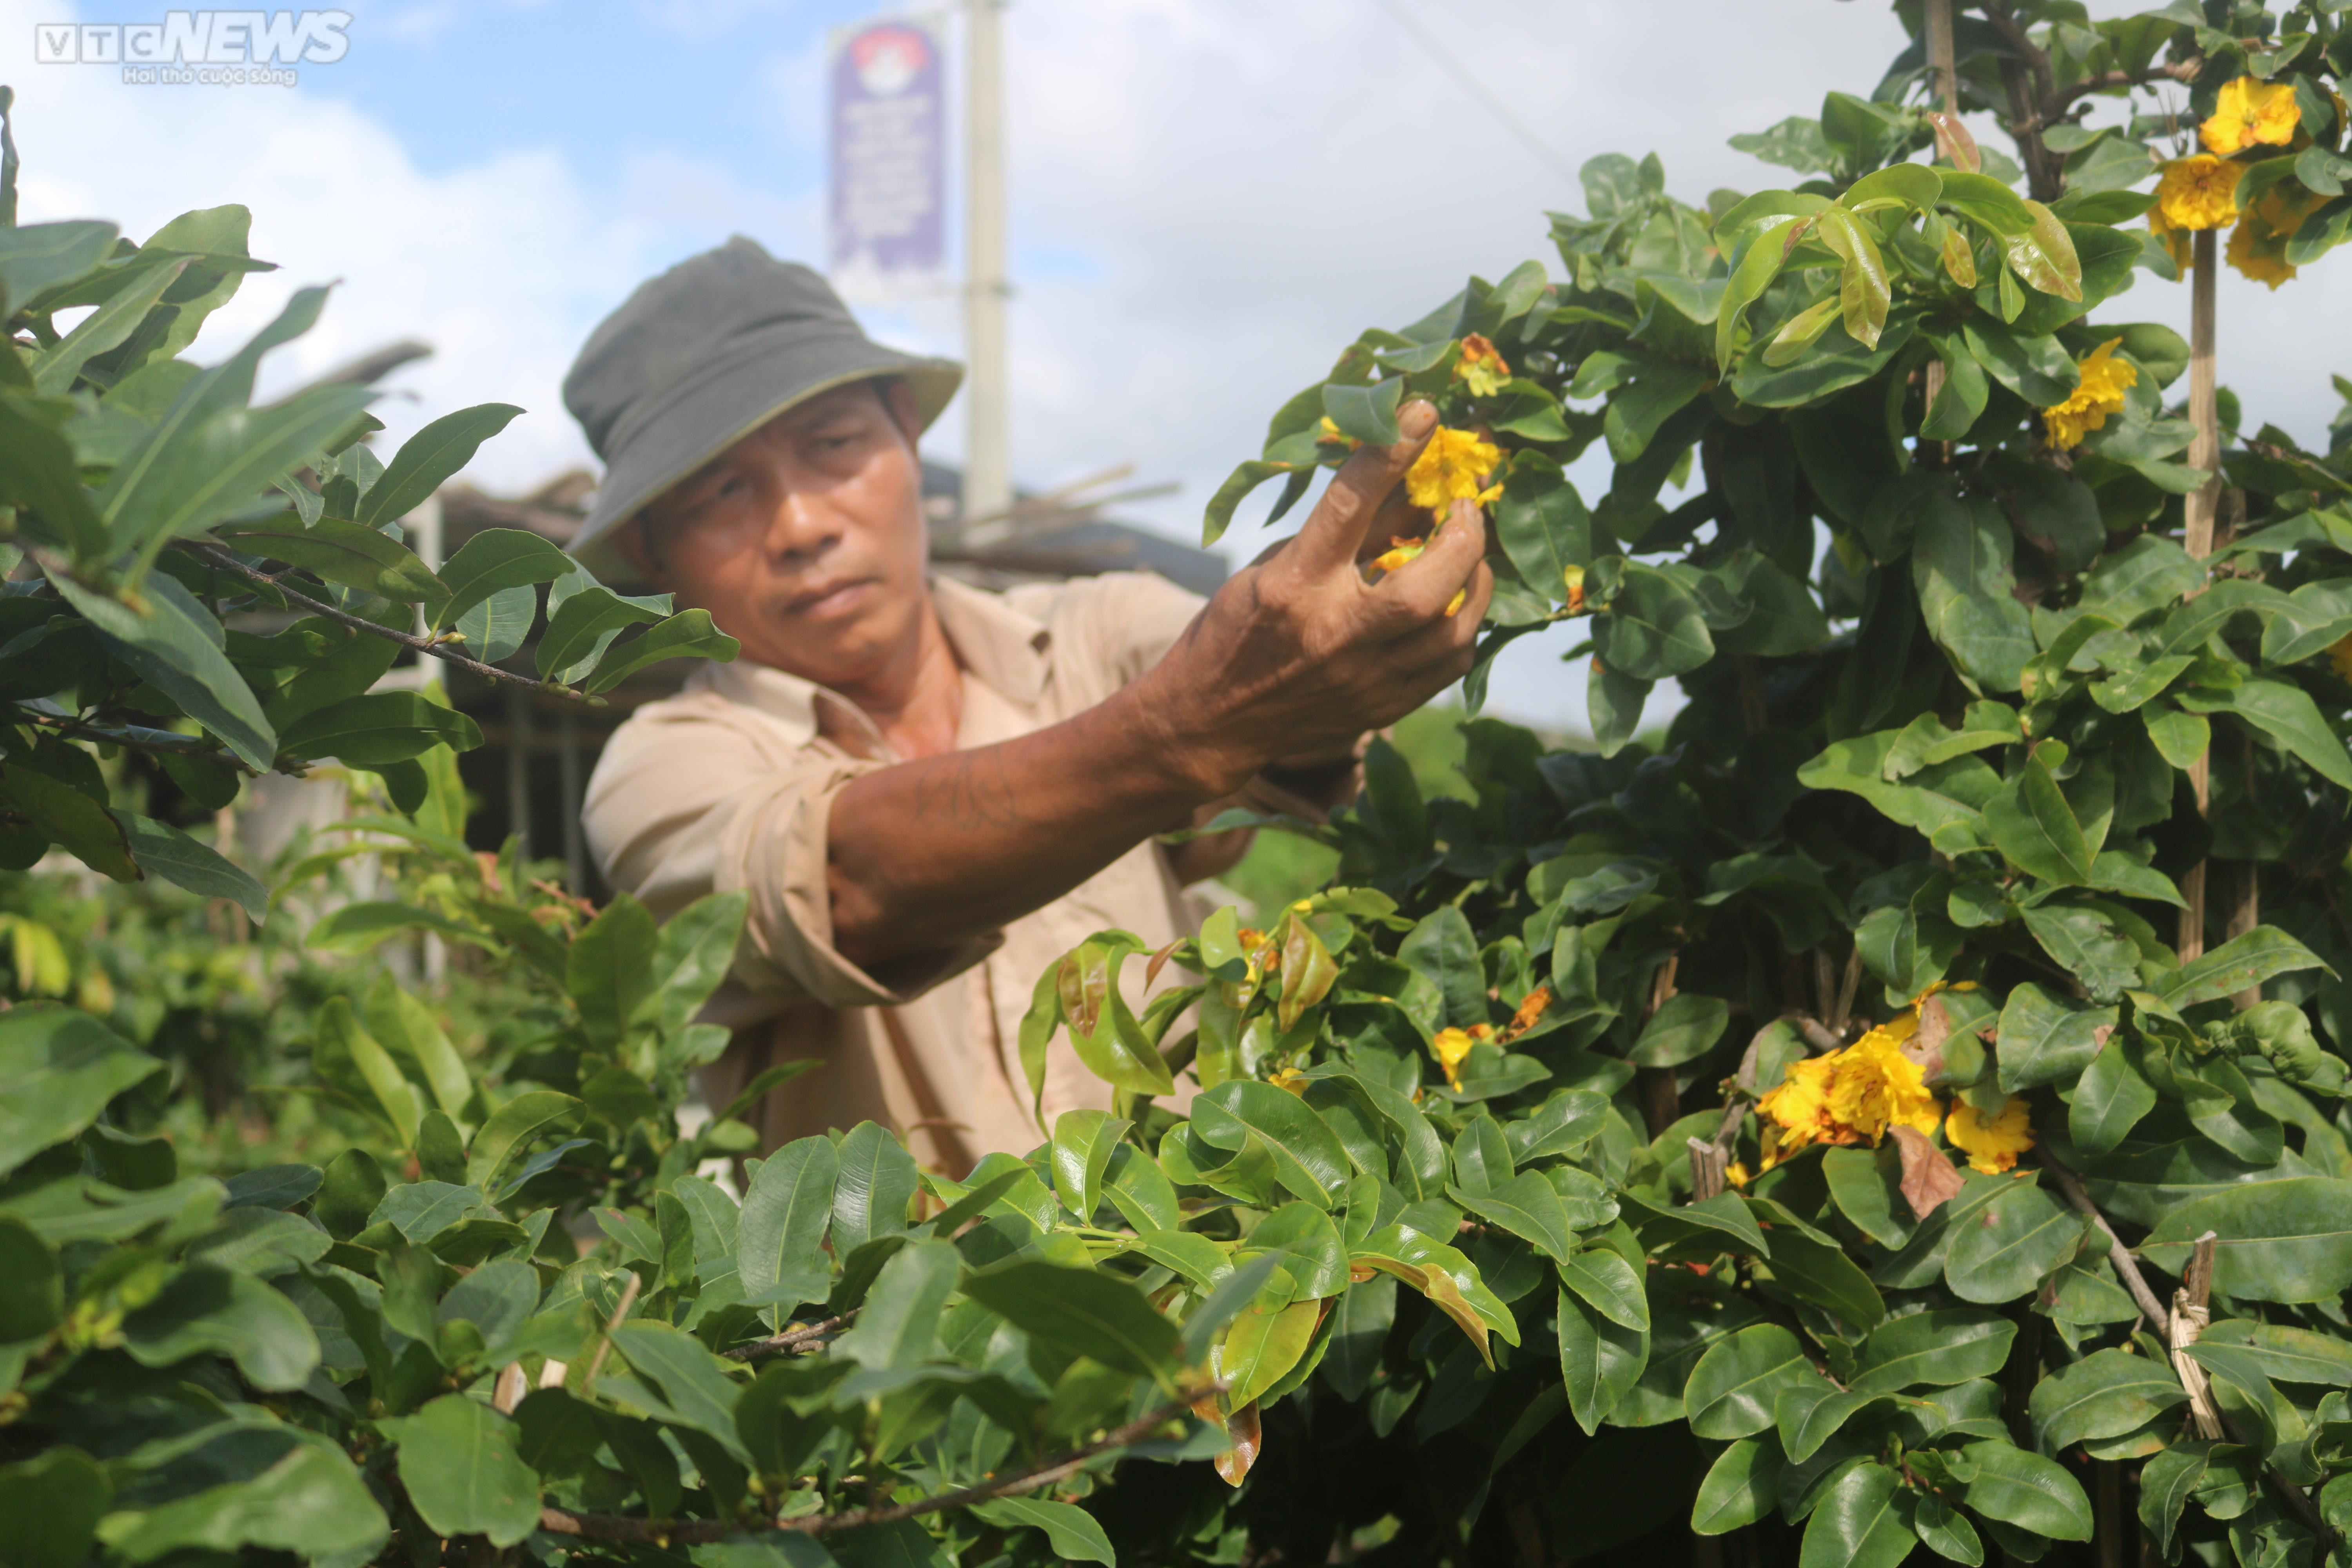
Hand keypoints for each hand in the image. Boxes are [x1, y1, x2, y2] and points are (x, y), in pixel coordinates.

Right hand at [1134, 399, 1493, 798]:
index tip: (1421, 413)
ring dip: (1474, 583)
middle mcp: (1330, 633)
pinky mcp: (1382, 708)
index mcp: (1292, 586)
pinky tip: (1455, 606)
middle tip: (1467, 509)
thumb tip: (1408, 489)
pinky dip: (1462, 627)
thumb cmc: (1240, 629)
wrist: (1212, 722)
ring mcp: (1361, 679)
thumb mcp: (1276, 568)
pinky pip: (1449, 665)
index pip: (1348, 505)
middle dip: (1461, 538)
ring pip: (1450, 631)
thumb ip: (1344, 535)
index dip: (1390, 453)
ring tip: (1469, 554)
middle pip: (1422, 587)